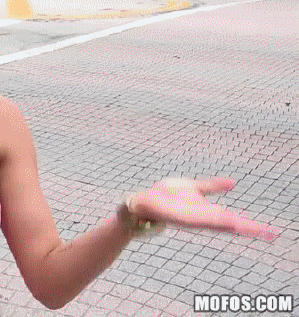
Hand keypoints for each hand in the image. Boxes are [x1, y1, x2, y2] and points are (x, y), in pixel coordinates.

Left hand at [129, 177, 278, 239]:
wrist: (145, 200)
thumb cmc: (167, 196)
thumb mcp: (194, 188)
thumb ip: (212, 186)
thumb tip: (233, 183)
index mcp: (209, 213)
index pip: (236, 220)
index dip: (254, 226)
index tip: (273, 232)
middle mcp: (205, 218)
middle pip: (233, 225)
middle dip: (252, 230)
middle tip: (273, 234)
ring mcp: (195, 219)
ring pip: (220, 224)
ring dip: (238, 227)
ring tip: (258, 230)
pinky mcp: (183, 217)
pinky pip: (201, 220)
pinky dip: (215, 221)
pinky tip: (230, 222)